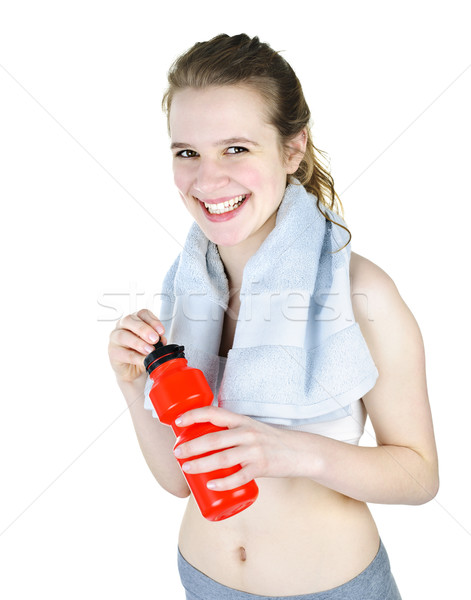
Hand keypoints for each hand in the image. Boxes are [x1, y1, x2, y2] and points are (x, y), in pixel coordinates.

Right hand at [108, 309, 167, 383]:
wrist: (132, 370)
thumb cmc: (141, 352)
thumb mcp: (153, 344)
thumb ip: (157, 340)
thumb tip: (162, 340)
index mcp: (135, 320)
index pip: (142, 314)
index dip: (153, 321)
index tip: (161, 331)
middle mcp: (123, 326)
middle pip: (130, 320)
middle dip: (143, 329)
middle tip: (154, 339)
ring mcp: (115, 338)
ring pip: (123, 335)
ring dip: (138, 343)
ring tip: (150, 350)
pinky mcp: (113, 352)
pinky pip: (123, 353)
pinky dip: (135, 357)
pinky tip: (143, 360)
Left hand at [173, 406, 298, 490]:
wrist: (300, 451)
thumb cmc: (270, 440)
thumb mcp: (250, 429)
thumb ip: (230, 432)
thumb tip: (202, 441)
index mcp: (242, 420)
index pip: (214, 413)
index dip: (194, 415)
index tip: (177, 422)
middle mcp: (247, 432)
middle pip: (213, 438)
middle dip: (191, 446)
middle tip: (177, 453)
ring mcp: (254, 450)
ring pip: (223, 457)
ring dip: (201, 464)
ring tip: (186, 468)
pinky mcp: (261, 467)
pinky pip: (239, 476)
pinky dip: (224, 482)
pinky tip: (211, 485)